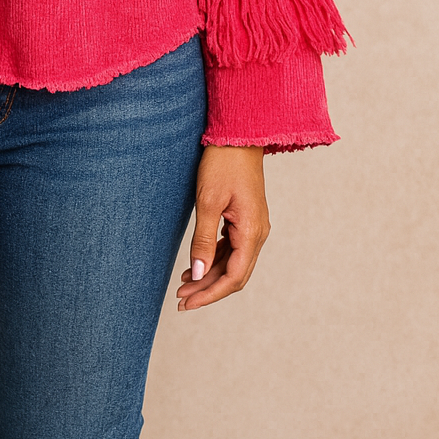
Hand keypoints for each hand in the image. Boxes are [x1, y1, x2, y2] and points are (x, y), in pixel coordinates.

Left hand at [176, 145, 269, 310]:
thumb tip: (197, 273)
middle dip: (207, 289)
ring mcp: (253, 226)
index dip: (209, 294)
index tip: (187, 303)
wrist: (239, 135)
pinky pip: (232, 248)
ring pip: (232, 262)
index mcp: (252, 233)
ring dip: (209, 275)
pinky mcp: (245, 218)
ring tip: (183, 284)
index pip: (233, 278)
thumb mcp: (208, 201)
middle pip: (234, 274)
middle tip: (180, 299)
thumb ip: (204, 240)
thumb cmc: (223, 163)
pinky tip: (196, 263)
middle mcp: (258, 234)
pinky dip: (214, 259)